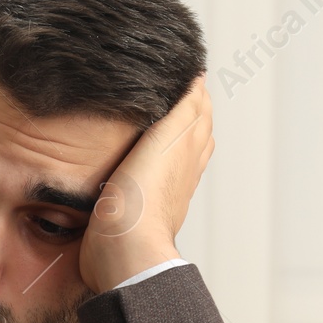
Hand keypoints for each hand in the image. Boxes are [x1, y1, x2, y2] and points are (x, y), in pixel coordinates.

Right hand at [78, 74, 213, 293]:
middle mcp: (181, 171)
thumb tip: (199, 79)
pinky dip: (150, 160)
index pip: (200, 111)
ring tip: (161, 120)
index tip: (187, 71)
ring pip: (174, 156)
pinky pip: (150, 175)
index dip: (195, 90)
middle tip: (176, 90)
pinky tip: (138, 160)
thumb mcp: (167, 140)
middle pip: (192, 132)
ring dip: (172, 136)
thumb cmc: (142, 200)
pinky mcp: (139, 206)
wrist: (123, 250)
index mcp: (189, 151)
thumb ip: (184, 109)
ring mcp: (163, 190)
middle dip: (188, 110)